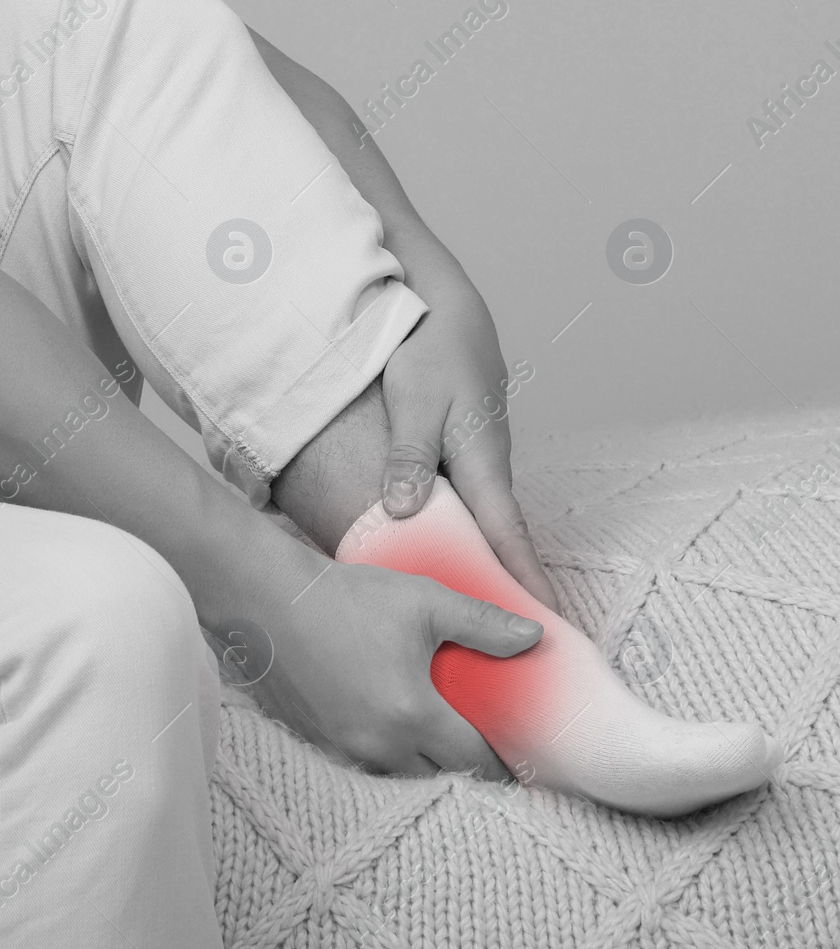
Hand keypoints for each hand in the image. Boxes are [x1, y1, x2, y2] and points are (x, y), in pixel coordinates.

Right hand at [240, 558, 542, 778]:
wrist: (269, 598)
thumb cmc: (348, 596)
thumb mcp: (426, 601)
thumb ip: (484, 623)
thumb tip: (536, 638)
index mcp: (413, 714)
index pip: (474, 761)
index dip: (501, 764)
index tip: (514, 760)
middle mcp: (378, 743)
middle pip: (437, 777)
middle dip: (460, 766)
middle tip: (476, 745)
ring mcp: (341, 746)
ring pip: (396, 776)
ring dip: (418, 764)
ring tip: (432, 739)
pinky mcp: (313, 740)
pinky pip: (359, 764)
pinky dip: (379, 754)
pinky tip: (384, 728)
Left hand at [379, 285, 559, 611]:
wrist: (444, 309)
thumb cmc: (432, 351)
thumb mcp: (414, 404)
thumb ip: (409, 458)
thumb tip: (404, 512)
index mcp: (483, 462)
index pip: (508, 536)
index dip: (525, 581)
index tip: (548, 624)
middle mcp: (487, 468)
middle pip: (499, 540)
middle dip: (511, 589)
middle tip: (520, 643)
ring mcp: (476, 461)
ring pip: (480, 523)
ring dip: (485, 563)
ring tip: (481, 616)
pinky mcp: (460, 453)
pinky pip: (465, 504)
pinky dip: (463, 533)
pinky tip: (444, 555)